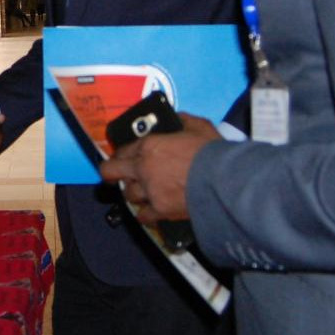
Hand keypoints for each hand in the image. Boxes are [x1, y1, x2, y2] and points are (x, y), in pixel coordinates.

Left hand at [99, 114, 219, 221]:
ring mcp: (149, 191)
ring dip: (134, 192)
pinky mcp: (160, 211)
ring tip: (142, 192)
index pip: (123, 150)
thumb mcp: (199, 126)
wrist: (224, 182)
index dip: (122, 154)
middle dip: (111, 172)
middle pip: (112, 171)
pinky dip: (145, 214)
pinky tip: (150, 211)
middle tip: (115, 175)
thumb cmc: (211, 151)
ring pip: (128, 195)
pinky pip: (142, 216)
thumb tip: (176, 118)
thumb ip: (183, 121)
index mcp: (149, 146)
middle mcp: (142, 168)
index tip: (124, 157)